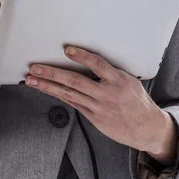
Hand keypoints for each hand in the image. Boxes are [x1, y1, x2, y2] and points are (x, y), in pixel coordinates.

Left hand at [25, 45, 167, 152]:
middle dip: (52, 73)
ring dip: (48, 86)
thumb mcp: (130, 81)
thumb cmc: (138, 102)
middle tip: (35, 68)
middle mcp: (106, 94)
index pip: (97, 64)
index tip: (67, 50)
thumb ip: (111, 72)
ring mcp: (98, 107)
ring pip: (68, 94)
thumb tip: (91, 61)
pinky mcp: (94, 118)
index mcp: (118, 80)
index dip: (81, 56)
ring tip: (32, 80)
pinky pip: (73, 104)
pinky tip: (46, 90)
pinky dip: (59, 95)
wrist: (146, 128)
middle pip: (75, 81)